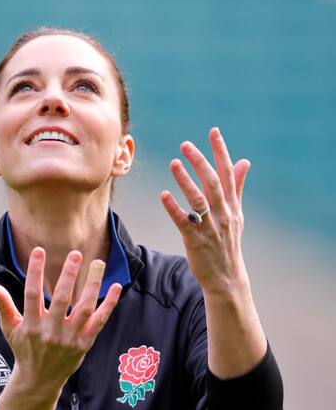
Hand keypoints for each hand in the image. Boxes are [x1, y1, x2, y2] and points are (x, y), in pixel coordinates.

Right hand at [0, 249, 121, 391]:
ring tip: (98, 263)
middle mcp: (51, 332)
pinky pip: (99, 322)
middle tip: (75, 253)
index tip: (39, 250)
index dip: (35, 272)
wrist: (39, 381)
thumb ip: (3, 305)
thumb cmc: (24, 349)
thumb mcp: (9, 328)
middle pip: (61, 300)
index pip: (32, 294)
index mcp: (31, 326)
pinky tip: (116, 287)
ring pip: (84, 309)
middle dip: (68, 275)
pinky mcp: (84, 344)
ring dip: (92, 285)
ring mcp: (69, 339)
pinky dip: (109, 305)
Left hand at [160, 127, 251, 292]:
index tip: (213, 132)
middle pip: (212, 182)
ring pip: (198, 200)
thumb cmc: (229, 242)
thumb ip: (237, 186)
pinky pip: (184, 222)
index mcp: (232, 205)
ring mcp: (210, 228)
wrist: (227, 278)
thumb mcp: (237, 213)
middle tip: (185, 144)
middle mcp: (223, 214)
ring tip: (173, 163)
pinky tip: (163, 195)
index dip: (220, 151)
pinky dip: (174, 208)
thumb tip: (245, 161)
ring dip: (185, 181)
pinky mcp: (196, 241)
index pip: (227, 173)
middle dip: (200, 161)